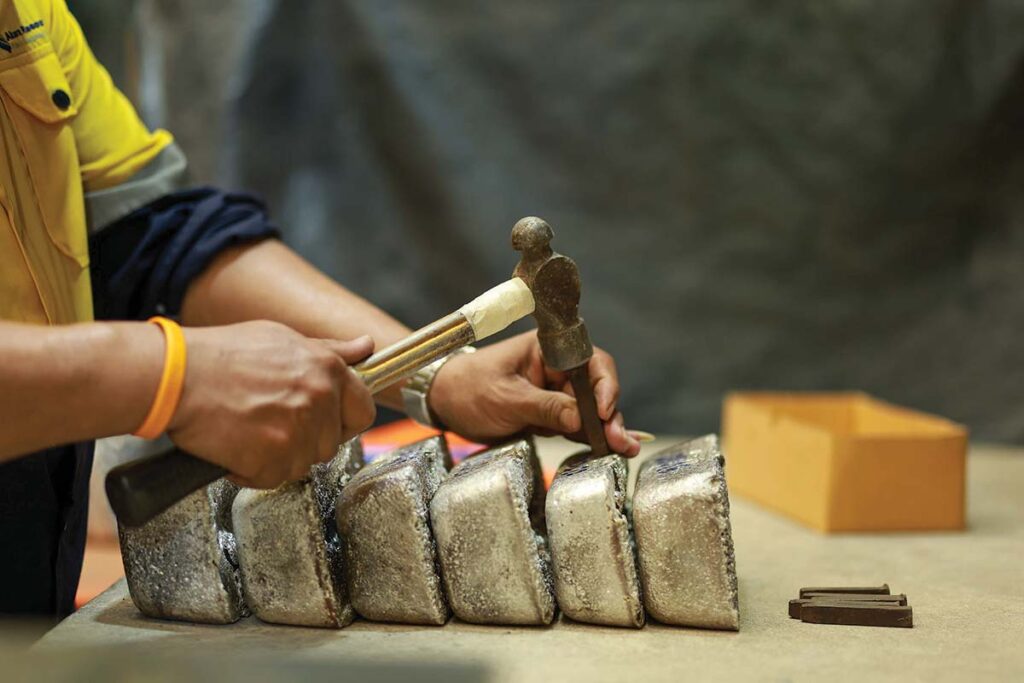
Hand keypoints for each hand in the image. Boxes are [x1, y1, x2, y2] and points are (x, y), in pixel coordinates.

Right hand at [167, 321, 375, 487]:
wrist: (176, 377)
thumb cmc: (222, 355)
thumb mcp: (282, 339)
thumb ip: (329, 350)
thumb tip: (365, 347)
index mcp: (327, 370)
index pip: (363, 411)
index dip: (346, 421)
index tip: (328, 423)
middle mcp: (318, 400)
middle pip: (331, 444)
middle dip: (305, 441)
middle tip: (271, 424)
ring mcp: (297, 431)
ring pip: (303, 464)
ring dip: (278, 457)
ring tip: (250, 432)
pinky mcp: (272, 460)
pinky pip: (274, 479)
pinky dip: (253, 471)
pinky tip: (236, 447)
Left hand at [428, 331, 640, 456]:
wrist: (441, 401)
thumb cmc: (467, 389)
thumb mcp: (505, 399)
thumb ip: (544, 407)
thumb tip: (580, 420)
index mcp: (547, 351)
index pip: (588, 362)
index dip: (603, 385)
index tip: (604, 411)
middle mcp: (556, 369)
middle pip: (595, 389)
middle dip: (610, 416)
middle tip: (621, 442)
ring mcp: (554, 392)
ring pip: (589, 411)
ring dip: (606, 430)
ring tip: (623, 451)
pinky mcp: (550, 414)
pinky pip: (575, 425)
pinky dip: (590, 439)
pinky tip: (607, 451)